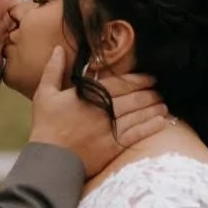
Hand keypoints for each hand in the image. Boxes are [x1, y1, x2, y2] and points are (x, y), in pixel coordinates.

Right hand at [28, 47, 167, 177]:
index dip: (138, 80)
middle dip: (150, 93)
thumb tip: (58, 49)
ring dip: (154, 108)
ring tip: (163, 105)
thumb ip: (53, 70)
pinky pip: (137, 134)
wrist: (49, 158)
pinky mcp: (113, 147)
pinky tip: (161, 122)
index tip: (150, 78)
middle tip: (159, 91)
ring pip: (139, 114)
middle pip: (134, 98)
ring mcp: (110, 128)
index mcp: (89, 95)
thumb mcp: (44, 94)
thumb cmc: (45, 126)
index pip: (120, 83)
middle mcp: (103, 109)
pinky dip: (151, 127)